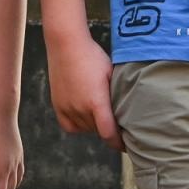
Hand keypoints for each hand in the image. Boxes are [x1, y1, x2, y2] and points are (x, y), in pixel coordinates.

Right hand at [45, 30, 121, 150]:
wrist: (66, 44)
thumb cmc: (93, 56)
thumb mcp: (112, 75)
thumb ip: (118, 95)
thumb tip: (130, 111)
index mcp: (96, 102)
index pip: (109, 134)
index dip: (119, 143)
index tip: (126, 144)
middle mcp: (80, 108)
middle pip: (98, 131)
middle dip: (108, 129)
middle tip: (117, 123)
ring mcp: (67, 107)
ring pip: (84, 129)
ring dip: (94, 126)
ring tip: (100, 113)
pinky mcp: (57, 105)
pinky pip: (69, 126)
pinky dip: (78, 125)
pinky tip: (84, 116)